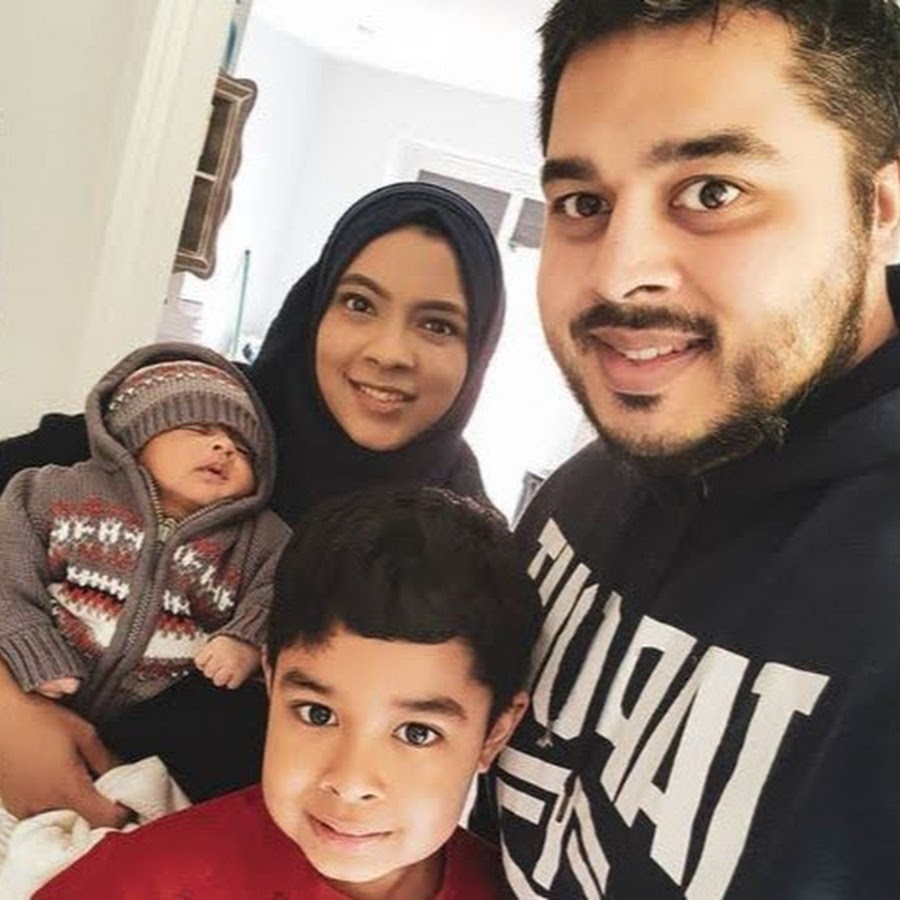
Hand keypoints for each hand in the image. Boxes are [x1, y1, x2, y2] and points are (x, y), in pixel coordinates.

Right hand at [0, 662, 130, 827]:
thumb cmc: (39, 721)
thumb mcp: (83, 734)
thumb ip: (106, 759)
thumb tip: (122, 773)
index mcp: (67, 790)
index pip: (103, 819)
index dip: (121, 816)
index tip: (129, 808)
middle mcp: (44, 806)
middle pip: (80, 821)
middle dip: (96, 808)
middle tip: (105, 789)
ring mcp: (24, 808)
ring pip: (59, 818)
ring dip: (72, 806)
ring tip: (77, 780)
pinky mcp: (11, 804)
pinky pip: (37, 812)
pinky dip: (51, 802)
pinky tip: (53, 780)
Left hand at [194, 635, 259, 688]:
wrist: (258, 641)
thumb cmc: (240, 641)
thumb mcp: (221, 641)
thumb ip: (209, 652)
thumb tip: (200, 666)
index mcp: (216, 644)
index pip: (199, 662)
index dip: (204, 663)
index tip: (210, 662)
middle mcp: (223, 654)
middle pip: (208, 672)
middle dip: (214, 671)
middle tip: (222, 666)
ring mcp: (232, 664)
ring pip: (217, 681)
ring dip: (223, 678)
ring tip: (229, 671)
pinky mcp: (241, 673)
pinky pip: (231, 684)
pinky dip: (234, 681)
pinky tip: (236, 673)